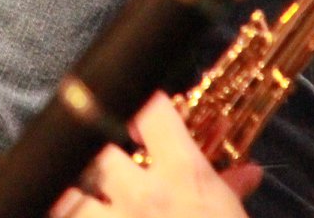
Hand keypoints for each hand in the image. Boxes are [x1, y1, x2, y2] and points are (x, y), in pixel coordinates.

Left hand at [56, 95, 252, 217]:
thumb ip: (232, 189)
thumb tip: (247, 172)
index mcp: (183, 177)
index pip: (152, 112)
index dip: (145, 107)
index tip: (140, 118)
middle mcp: (142, 195)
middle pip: (98, 150)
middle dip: (100, 157)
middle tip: (105, 167)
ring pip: (70, 196)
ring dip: (72, 201)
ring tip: (76, 204)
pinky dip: (68, 215)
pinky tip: (66, 214)